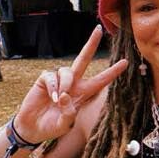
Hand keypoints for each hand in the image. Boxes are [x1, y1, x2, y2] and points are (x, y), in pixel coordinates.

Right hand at [14, 25, 127, 143]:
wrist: (32, 128)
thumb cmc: (51, 127)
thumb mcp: (64, 125)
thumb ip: (68, 113)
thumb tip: (65, 95)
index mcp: (82, 94)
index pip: (100, 81)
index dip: (112, 72)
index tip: (126, 62)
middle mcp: (72, 84)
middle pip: (83, 59)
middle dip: (91, 44)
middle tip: (99, 29)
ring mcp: (58, 80)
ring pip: (67, 71)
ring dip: (66, 84)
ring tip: (59, 99)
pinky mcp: (44, 79)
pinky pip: (51, 77)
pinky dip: (53, 87)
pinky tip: (51, 97)